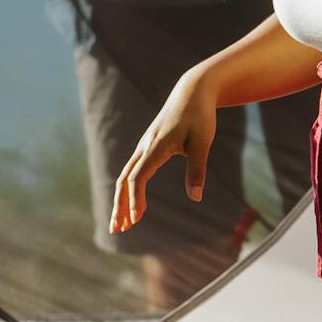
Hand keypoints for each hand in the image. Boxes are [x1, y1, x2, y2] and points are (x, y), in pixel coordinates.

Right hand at [110, 77, 217, 236]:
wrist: (192, 91)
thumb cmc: (199, 116)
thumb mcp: (203, 142)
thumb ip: (197, 169)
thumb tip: (196, 198)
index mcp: (156, 147)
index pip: (138, 177)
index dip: (135, 199)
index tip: (137, 219)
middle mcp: (145, 147)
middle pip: (124, 180)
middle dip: (120, 205)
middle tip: (118, 230)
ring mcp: (144, 146)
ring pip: (125, 176)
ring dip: (121, 200)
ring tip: (122, 224)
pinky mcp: (148, 147)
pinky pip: (132, 170)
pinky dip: (128, 189)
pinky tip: (132, 202)